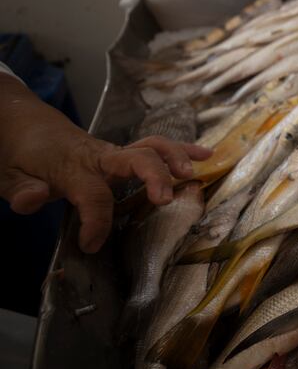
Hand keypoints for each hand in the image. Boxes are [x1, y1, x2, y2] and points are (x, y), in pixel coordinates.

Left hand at [0, 75, 210, 252]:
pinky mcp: (122, 152)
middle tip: (164, 201)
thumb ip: (22, 191)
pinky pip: (155, 146)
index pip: (92, 194)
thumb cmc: (19, 154)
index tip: (91, 244)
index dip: (95, 222)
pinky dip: (182, 149)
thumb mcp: (8, 176)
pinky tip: (206, 155)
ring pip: (151, 147)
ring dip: (175, 159)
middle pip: (135, 160)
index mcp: (71, 167)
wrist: (24, 123)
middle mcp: (99, 156)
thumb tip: (31, 201)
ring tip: (192, 174)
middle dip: (153, 178)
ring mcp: (113, 151)